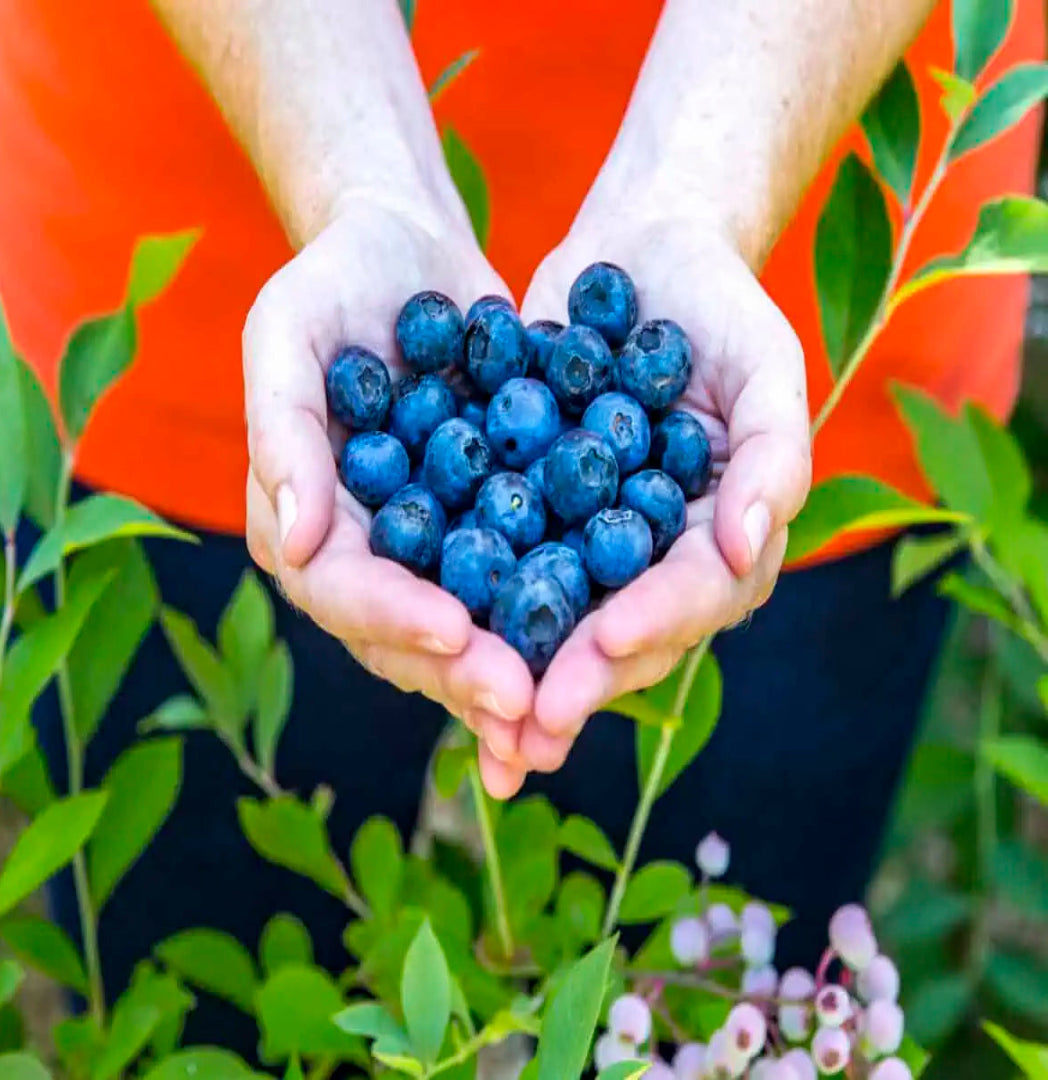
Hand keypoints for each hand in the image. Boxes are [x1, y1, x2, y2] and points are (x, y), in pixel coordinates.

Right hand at [243, 193, 534, 778]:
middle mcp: (363, 553)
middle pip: (406, 635)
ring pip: (467, 629)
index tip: (456, 634)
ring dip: (514, 672)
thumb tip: (296, 546)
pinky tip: (605, 644)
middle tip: (528, 708)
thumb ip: (281, 434)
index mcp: (304, 521)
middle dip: (463, 674)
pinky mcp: (485, 525)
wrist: (409, 248)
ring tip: (568, 709)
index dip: (394, 619)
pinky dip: (554, 617)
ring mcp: (427, 546)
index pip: (341, 590)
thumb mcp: (287, 332)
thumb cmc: (334, 279)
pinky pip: (519, 580)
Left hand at [491, 205, 810, 794]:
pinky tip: (423, 634)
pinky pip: (501, 565)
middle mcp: (658, 560)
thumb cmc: (719, 306)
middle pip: (622, 635)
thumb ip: (771, 458)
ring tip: (472, 713)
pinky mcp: (533, 516)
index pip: (696, 597)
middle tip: (525, 726)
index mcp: (724, 540)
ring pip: (556, 621)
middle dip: (576, 681)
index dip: (653, 626)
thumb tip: (744, 550)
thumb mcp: (765, 367)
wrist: (640, 256)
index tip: (602, 648)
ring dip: (517, 671)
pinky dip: (469, 603)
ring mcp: (592, 544)